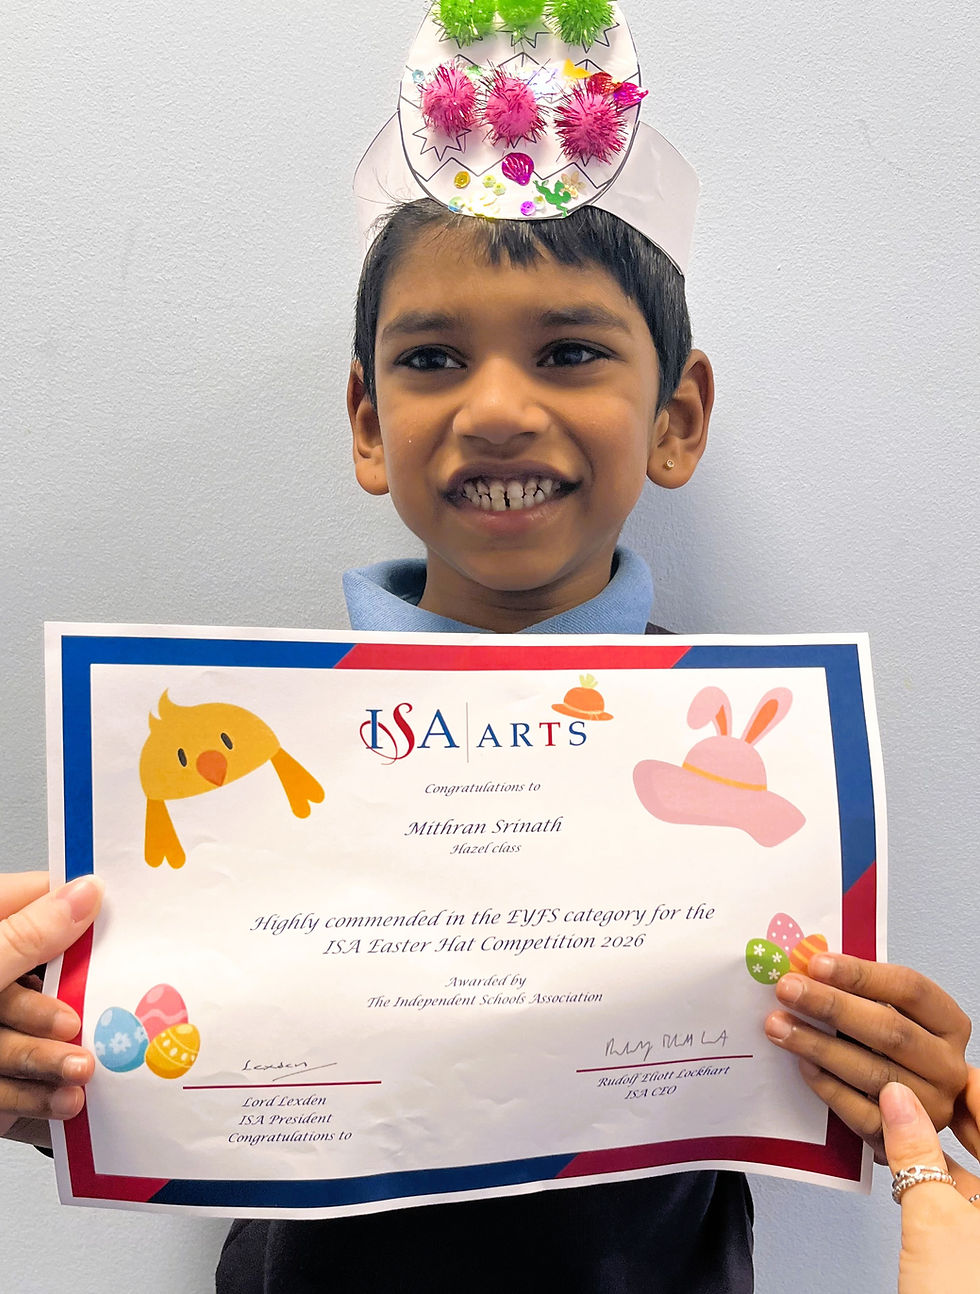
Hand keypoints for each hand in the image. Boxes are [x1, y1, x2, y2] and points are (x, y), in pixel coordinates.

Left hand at [0, 871, 103, 1146]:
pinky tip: (59, 1108)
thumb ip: (26, 936)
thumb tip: (85, 893)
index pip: (38, 901)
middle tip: (87, 1026)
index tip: (132, 923)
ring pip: (30, 1042)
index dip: (84, 912)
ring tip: (77, 1075)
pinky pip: (17, 1089)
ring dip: (55, 1064)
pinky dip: (37, 1101)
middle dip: (66, 1014)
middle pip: (42, 982)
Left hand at [764, 954, 970, 1161]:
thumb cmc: (888, 1048)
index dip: (861, 974)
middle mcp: (947, 1066)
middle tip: (787, 989)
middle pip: (891, 1030)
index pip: (911, 989)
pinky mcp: (904, 1143)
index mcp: (950, 1024)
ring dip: (819, 1045)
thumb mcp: (888, 1014)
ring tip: (778, 1025)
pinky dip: (828, 1087)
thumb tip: (808, 964)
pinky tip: (802, 1065)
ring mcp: (930, 1107)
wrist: (906, 1118)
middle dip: (832, 1006)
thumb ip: (861, 992)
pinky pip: (861, 1113)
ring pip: (874, 1072)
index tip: (816, 963)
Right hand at [880, 1080, 979, 1291]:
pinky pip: (963, 1196)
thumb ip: (914, 1151)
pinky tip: (902, 1163)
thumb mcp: (935, 1221)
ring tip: (897, 1115)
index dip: (966, 1079)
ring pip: (973, 1168)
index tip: (930, 1057)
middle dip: (945, 1108)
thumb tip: (896, 1097)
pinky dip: (934, 1175)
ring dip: (936, 1141)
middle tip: (908, 1080)